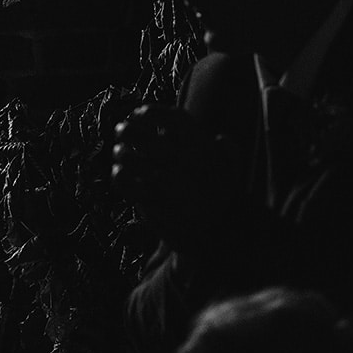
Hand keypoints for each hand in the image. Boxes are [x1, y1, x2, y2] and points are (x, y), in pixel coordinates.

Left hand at [112, 104, 231, 248]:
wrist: (219, 239)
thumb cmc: (221, 204)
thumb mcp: (232, 175)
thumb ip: (227, 153)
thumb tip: (220, 137)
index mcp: (206, 150)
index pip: (177, 119)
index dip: (154, 113)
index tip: (138, 113)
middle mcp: (188, 163)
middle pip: (147, 137)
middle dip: (128, 130)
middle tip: (120, 129)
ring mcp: (171, 183)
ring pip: (133, 159)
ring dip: (121, 153)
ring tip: (119, 153)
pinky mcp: (155, 203)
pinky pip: (128, 183)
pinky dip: (119, 176)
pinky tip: (120, 174)